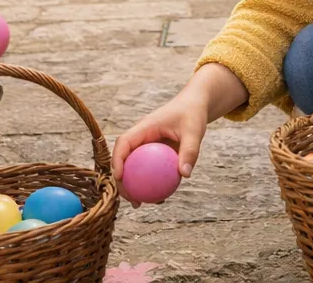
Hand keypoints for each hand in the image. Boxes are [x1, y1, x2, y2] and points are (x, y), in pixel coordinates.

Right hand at [112, 91, 208, 207]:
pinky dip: (149, 183)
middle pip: (124, 158)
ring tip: (140, 204)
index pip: (124, 142)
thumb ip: (190, 151)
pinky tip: (158, 198)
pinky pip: (147, 169)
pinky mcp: (153, 153)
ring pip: (133, 166)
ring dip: (133, 185)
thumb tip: (184, 175)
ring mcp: (146, 145)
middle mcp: (141, 136)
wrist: (195, 107)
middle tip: (131, 198)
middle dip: (121, 179)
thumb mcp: (194, 131)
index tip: (120, 177)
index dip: (117, 159)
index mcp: (145, 127)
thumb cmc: (192, 115)